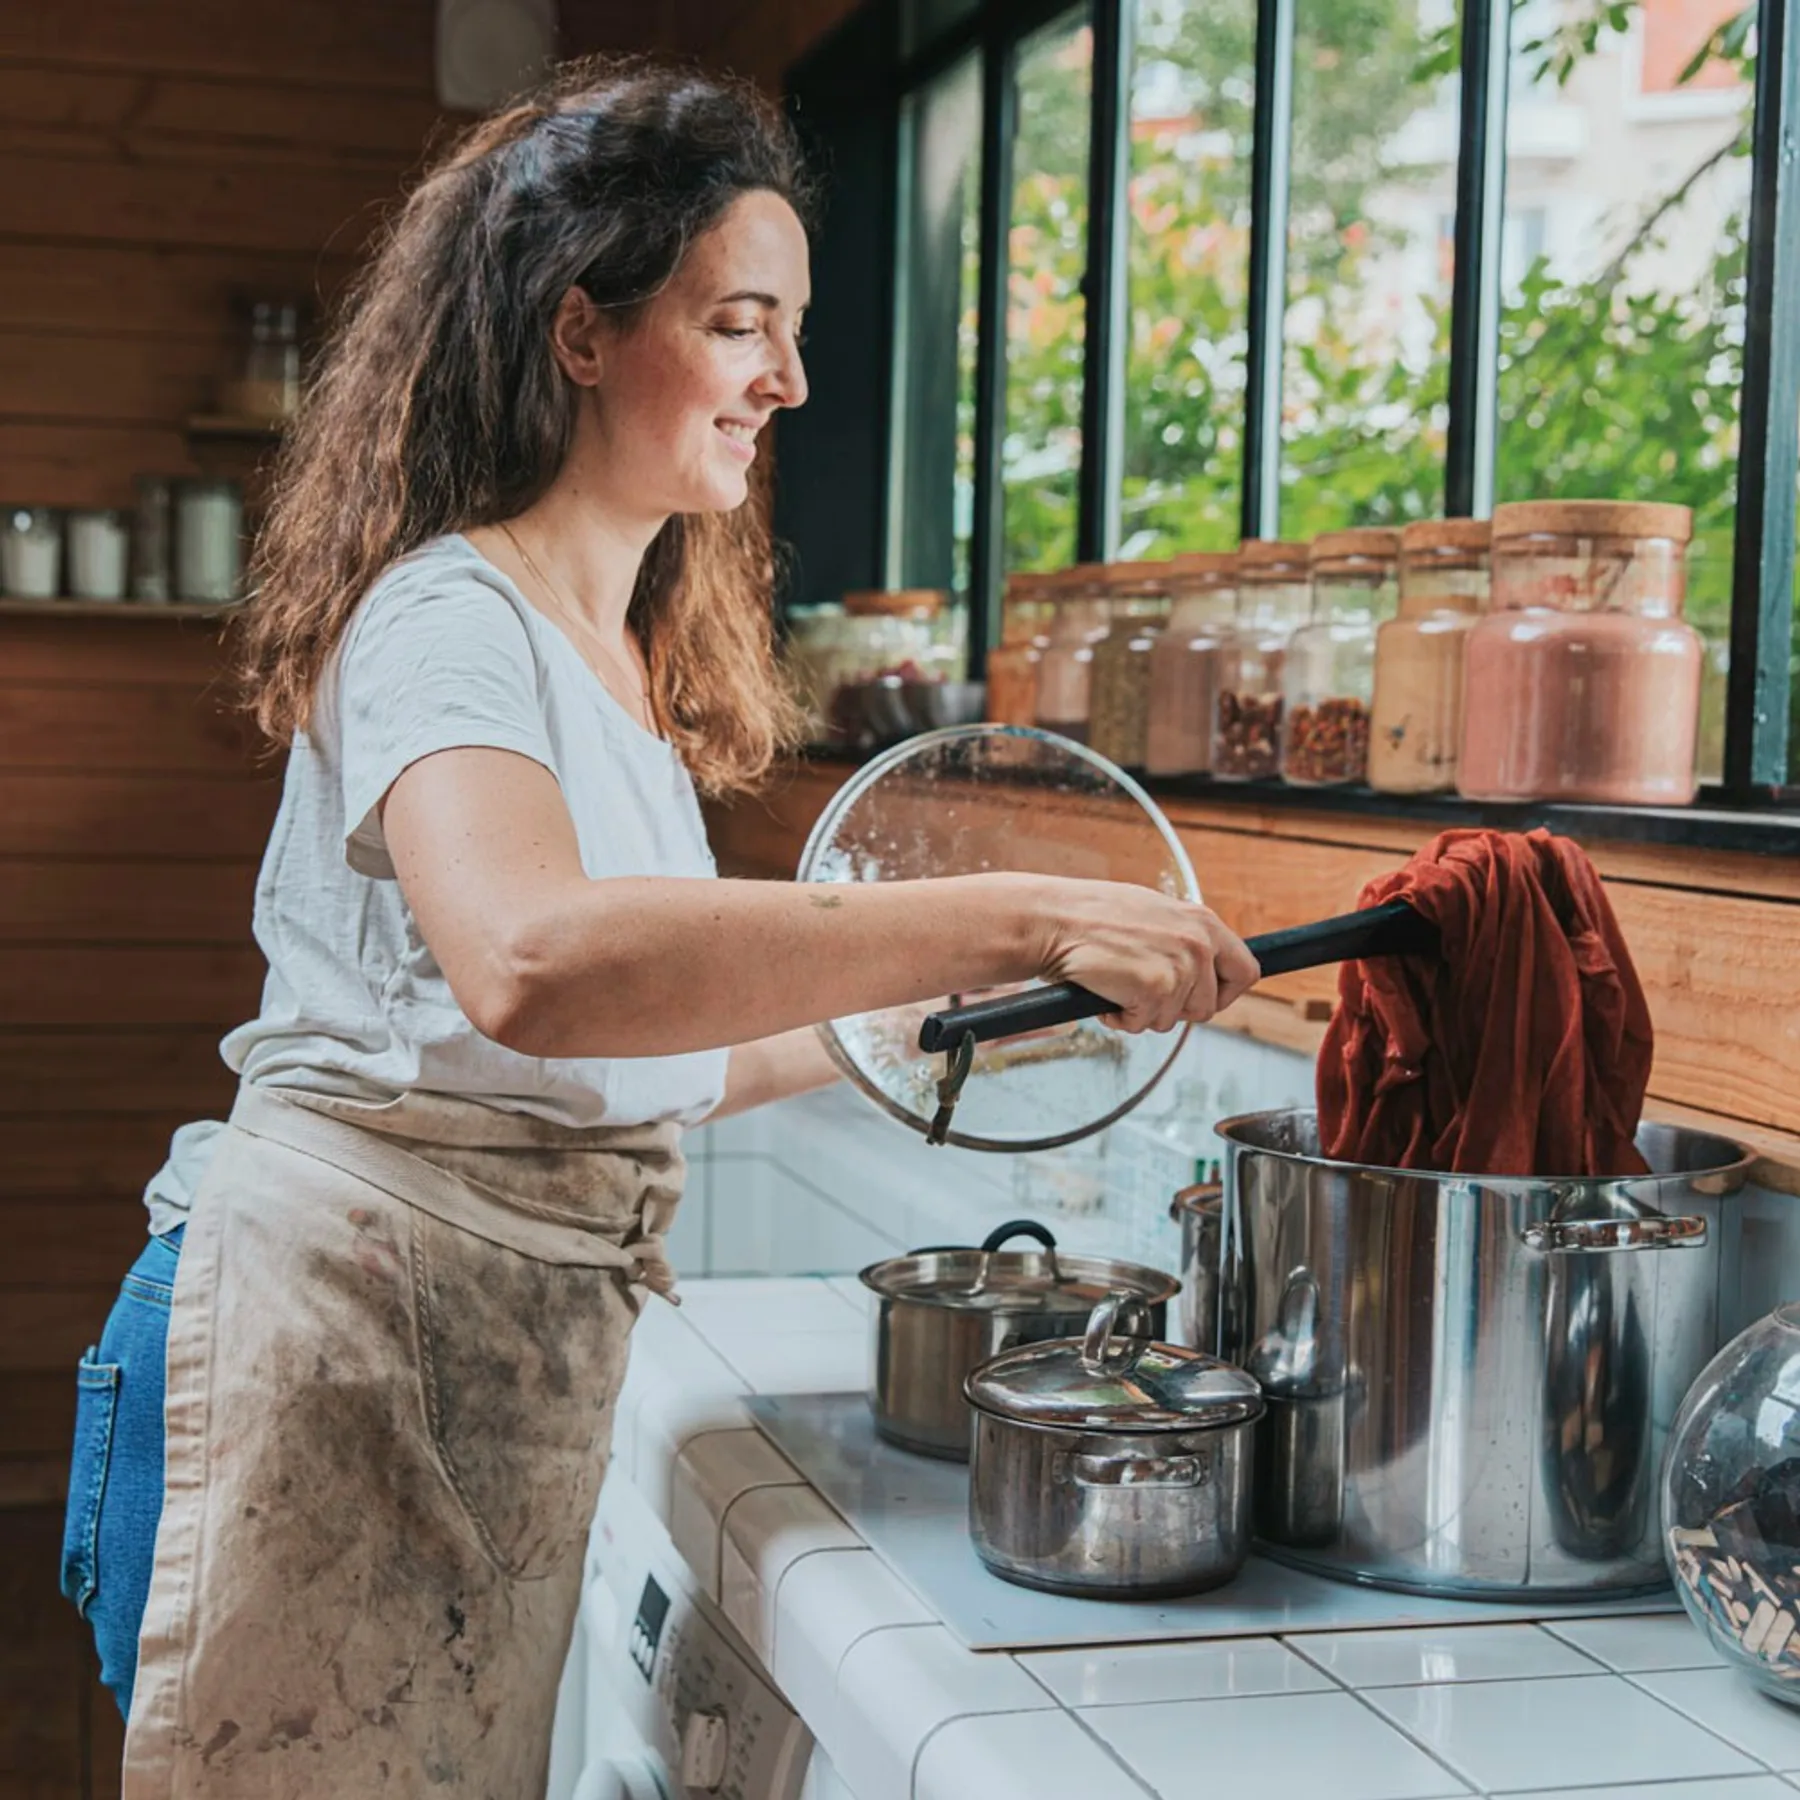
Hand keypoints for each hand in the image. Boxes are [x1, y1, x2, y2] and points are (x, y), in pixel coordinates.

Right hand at [1032, 879, 1260, 1034]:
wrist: (1055, 920)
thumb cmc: (1093, 916)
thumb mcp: (1154, 914)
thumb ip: (1185, 940)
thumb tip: (1202, 967)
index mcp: (1202, 922)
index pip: (1245, 971)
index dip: (1225, 993)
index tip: (1202, 998)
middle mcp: (1198, 944)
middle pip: (1208, 1006)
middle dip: (1174, 1008)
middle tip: (1142, 991)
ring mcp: (1179, 968)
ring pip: (1173, 1020)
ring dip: (1143, 1012)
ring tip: (1118, 983)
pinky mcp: (1155, 989)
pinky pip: (1143, 1025)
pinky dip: (1121, 1018)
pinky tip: (1106, 992)